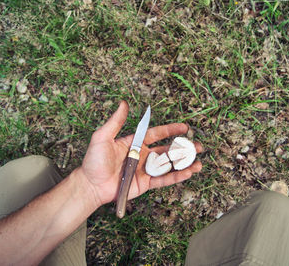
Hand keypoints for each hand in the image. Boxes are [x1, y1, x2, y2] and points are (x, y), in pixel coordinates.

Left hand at [76, 101, 202, 205]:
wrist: (90, 185)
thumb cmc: (94, 161)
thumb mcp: (102, 137)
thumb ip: (115, 122)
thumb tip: (123, 103)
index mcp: (134, 143)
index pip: (156, 134)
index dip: (170, 130)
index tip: (184, 127)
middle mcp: (142, 156)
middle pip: (167, 150)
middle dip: (183, 148)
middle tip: (198, 146)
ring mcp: (145, 170)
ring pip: (168, 166)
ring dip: (184, 164)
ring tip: (198, 163)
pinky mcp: (145, 183)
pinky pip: (163, 179)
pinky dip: (176, 176)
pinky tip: (187, 173)